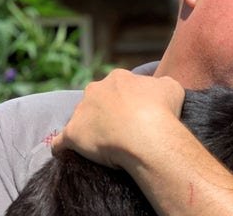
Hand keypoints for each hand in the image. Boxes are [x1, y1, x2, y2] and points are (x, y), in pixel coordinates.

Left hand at [51, 68, 184, 168]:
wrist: (147, 136)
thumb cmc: (162, 111)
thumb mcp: (171, 87)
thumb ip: (160, 84)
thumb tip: (157, 88)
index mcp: (118, 78)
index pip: (118, 87)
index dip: (126, 101)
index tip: (136, 115)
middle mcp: (96, 89)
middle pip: (96, 100)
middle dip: (104, 112)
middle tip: (121, 130)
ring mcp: (81, 112)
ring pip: (79, 119)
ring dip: (87, 129)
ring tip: (102, 146)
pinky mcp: (72, 134)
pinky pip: (61, 143)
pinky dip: (64, 148)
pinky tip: (69, 155)